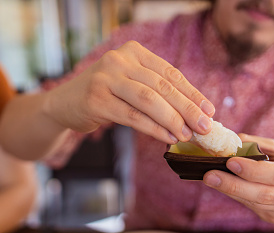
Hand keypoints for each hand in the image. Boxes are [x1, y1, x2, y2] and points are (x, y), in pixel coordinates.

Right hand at [44, 40, 215, 143]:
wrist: (64, 103)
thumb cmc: (104, 96)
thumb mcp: (130, 85)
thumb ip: (156, 93)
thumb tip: (193, 114)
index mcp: (133, 53)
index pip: (170, 73)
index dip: (192, 93)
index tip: (210, 111)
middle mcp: (119, 61)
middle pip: (162, 87)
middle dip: (188, 108)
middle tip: (205, 127)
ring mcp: (106, 79)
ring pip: (149, 100)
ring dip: (172, 120)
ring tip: (187, 135)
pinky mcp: (97, 100)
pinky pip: (133, 116)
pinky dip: (153, 129)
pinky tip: (167, 138)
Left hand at [203, 134, 273, 223]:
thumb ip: (259, 145)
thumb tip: (231, 141)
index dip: (254, 170)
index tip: (231, 162)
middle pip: (264, 194)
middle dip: (235, 185)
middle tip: (210, 175)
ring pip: (255, 203)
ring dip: (230, 191)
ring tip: (210, 178)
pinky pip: (251, 207)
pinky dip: (235, 195)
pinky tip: (221, 185)